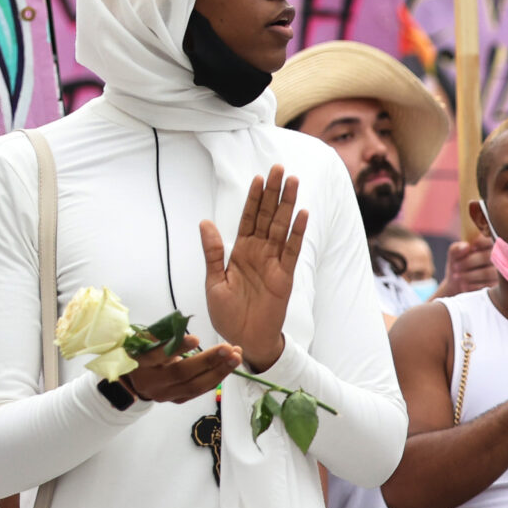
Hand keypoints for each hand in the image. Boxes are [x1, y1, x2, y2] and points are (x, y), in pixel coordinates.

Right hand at [123, 333, 241, 405]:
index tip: (196, 338)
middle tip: (228, 348)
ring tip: (236, 357)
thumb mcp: (144, 340)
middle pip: (182, 373)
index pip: (159, 356)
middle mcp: (152, 382)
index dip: (178, 348)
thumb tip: (183, 324)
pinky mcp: (178, 400)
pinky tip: (228, 366)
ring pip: (195, 386)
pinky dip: (215, 378)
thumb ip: (162, 335)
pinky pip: (200, 391)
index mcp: (141, 363)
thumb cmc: (142, 352)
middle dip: (208, 361)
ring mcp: (166, 394)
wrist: (135, 379)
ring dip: (219, 372)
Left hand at [202, 166, 305, 371]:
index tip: (258, 177)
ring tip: (293, 181)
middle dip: (273, 192)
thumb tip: (205, 222)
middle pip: (267, 216)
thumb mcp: (214, 280)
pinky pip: (291, 251)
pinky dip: (297, 233)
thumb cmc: (227, 313)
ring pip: (281, 228)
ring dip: (287, 205)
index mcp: (240, 252)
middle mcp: (258, 253)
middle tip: (279, 168)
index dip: (253, 198)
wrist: (242, 339)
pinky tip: (302, 214)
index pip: (248, 218)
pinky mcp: (284, 277)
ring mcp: (273, 263)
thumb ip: (213, 251)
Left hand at [439, 236, 496, 296]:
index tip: (470, 248)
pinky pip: (487, 285)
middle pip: (488, 257)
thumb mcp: (454, 254)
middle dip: (468, 262)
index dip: (480, 242)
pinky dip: (473, 285)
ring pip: (488, 273)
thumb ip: (457, 248)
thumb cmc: (458, 264)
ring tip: (456, 276)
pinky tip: (464, 285)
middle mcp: (499, 259)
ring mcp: (501, 274)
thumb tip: (467, 246)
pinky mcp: (498, 287)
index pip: (491, 240)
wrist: (458, 284)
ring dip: (469, 275)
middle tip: (455, 267)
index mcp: (489, 246)